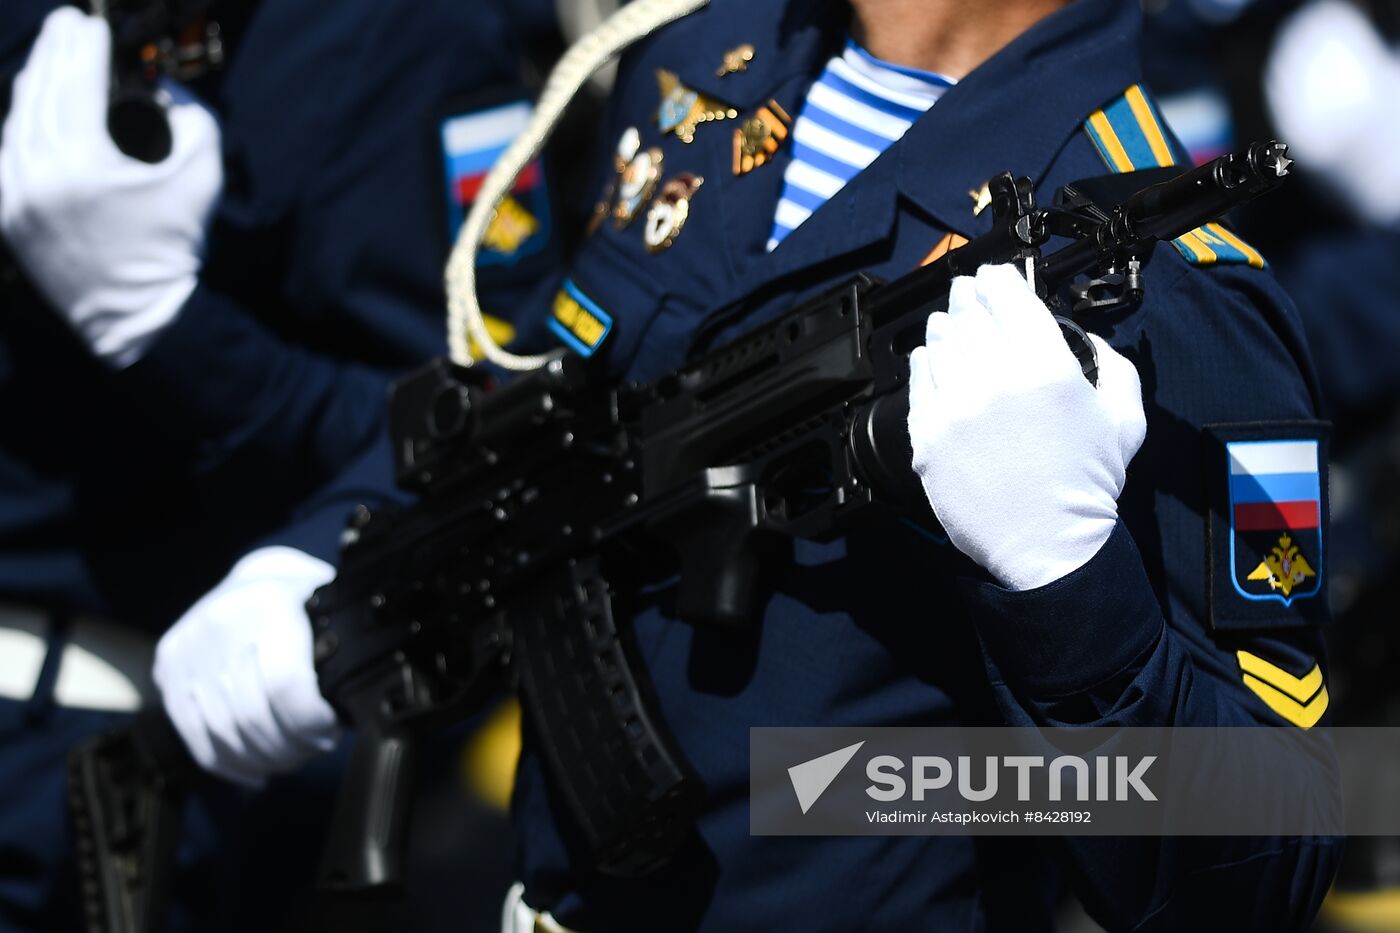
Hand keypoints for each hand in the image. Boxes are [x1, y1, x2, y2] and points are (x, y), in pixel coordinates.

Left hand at [0, 7, 220, 367]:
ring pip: (17, 121)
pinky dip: (21, 126)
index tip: (90, 22)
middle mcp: (39, 174)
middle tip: (67, 23)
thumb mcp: (200, 178)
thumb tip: (167, 91)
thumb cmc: (173, 247)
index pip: (76, 83)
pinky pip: (8, 156)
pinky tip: (33, 109)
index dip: (84, 47)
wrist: (140, 318)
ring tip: (50, 58)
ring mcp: (16, 197)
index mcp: (84, 163)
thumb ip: (193, 121)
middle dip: (55, 53)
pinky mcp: (8, 216)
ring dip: (34, 84)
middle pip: (40, 93)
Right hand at [154, 547, 338, 785]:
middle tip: (313, 748)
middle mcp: (221, 622)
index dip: (310, 722)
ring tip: (290, 758)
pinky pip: (194, 734)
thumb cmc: (302, 601)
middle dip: (290, 746)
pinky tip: (255, 771)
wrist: (250, 580)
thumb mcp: (330, 611)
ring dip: (262, 759)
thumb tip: (361, 703)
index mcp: (270, 604)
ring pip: (223, 732)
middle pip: (252, 715)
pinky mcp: (167, 668)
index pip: (284, 684)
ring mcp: (188, 647)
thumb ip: (343, 649)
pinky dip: (228, 764)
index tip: (330, 731)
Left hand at [906, 264, 1145, 590]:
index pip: (1009, 297)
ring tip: (950, 323)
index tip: (995, 276)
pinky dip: (924, 363)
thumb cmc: (1087, 484)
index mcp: (1045, 367)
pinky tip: (931, 359)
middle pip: (969, 313)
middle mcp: (995, 379)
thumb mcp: (1125, 416)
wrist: (1049, 545)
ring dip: (945, 326)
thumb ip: (1109, 362)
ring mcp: (955, 408)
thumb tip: (1081, 337)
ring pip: (939, 343)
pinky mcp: (928, 436)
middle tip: (968, 292)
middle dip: (969, 296)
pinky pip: (919, 383)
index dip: (999, 279)